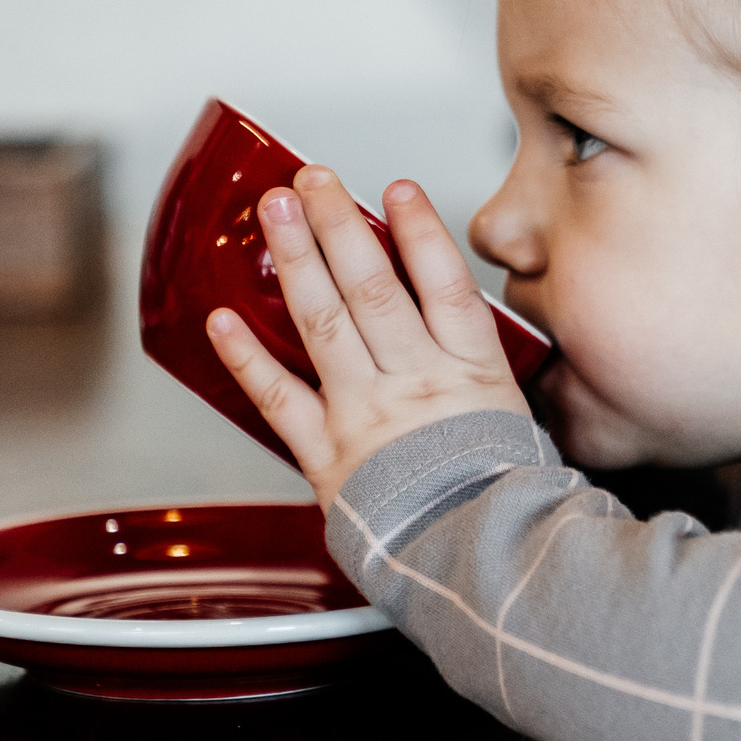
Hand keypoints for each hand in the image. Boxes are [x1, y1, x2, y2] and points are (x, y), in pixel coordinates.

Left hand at [206, 167, 531, 506]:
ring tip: (276, 211)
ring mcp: (369, 414)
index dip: (419, 230)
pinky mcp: (329, 455)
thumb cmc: (503, 499)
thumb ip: (480, 366)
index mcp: (472, 371)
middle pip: (374, 286)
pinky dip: (245, 356)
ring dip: (297, 259)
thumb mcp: (517, 418)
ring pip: (326, 322)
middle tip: (312, 179)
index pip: (444, 282)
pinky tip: (222, 318)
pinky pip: (278, 398)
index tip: (397, 189)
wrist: (483, 561)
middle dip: (338, 225)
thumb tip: (459, 326)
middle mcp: (418, 382)